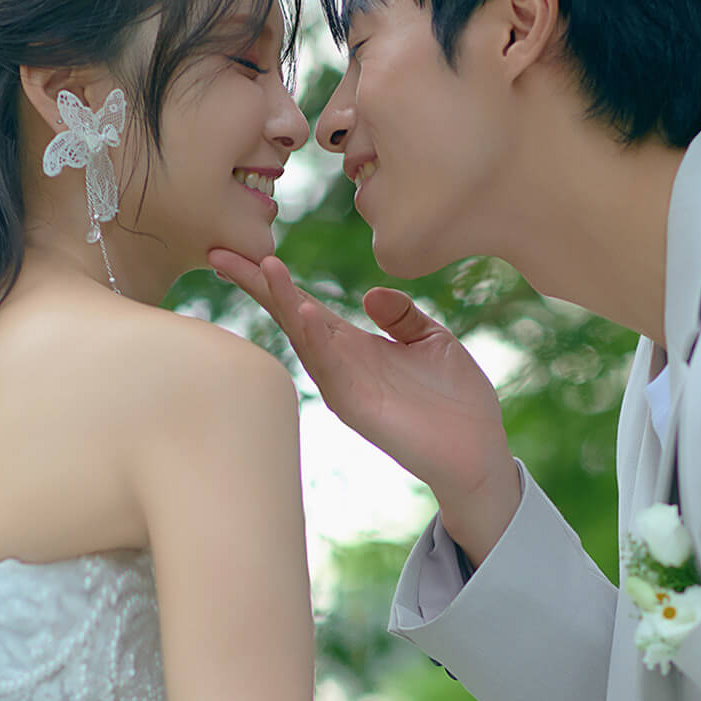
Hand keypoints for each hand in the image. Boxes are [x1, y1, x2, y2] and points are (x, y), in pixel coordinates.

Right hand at [208, 250, 519, 558]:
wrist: (479, 450)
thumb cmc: (456, 400)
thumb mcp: (431, 340)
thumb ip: (401, 315)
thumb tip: (369, 294)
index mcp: (354, 346)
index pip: (303, 305)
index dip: (273, 279)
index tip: (241, 250)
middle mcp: (341, 365)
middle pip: (290, 317)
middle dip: (258, 286)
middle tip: (221, 253)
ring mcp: (346, 387)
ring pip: (305, 339)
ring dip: (284, 303)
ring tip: (264, 266)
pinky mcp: (359, 408)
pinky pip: (331, 370)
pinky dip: (315, 341)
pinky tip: (304, 312)